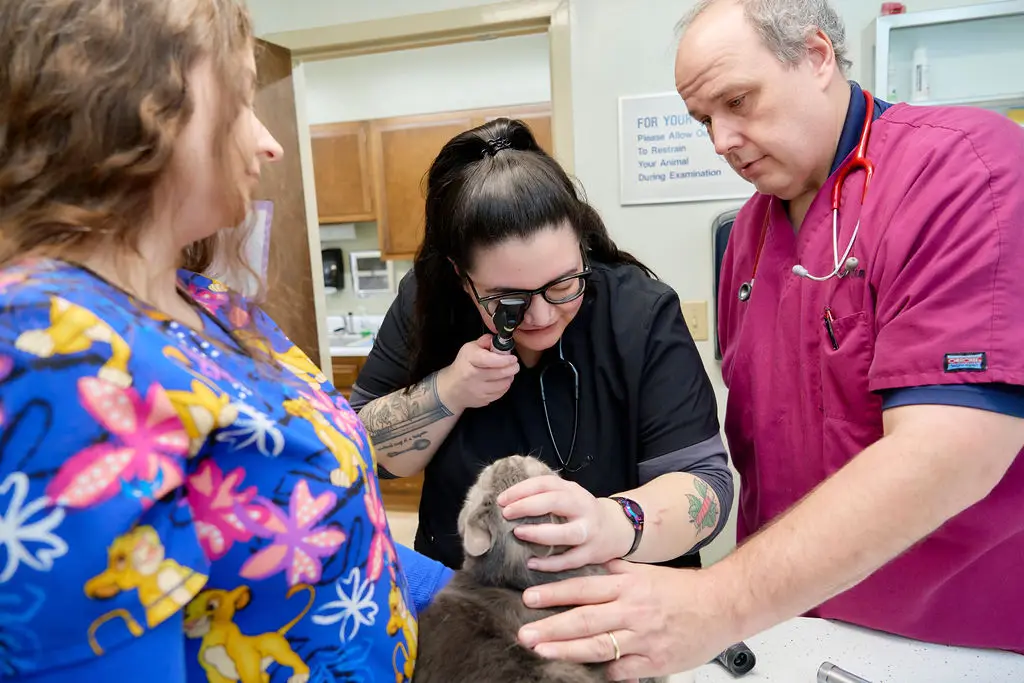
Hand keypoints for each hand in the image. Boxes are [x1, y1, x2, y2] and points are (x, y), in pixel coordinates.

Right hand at [436, 334, 518, 411]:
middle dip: (512, 368)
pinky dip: (504, 386)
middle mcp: (473, 376)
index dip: (504, 359)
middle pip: (499, 373)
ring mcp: (478, 390)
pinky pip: (500, 393)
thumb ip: (483, 342)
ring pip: (503, 384)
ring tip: (509, 372)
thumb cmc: (463, 365)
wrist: (451, 388)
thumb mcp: (468, 349)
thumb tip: (496, 340)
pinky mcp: (483, 400)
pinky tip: (502, 381)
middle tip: (515, 364)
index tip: (513, 358)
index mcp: (469, 360)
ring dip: (510, 377)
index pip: (489, 360)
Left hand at [497, 476, 632, 571]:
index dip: (521, 490)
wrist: (618, 529)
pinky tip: (532, 563)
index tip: (502, 500)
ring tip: (519, 533)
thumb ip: (546, 497)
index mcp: (573, 490)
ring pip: (566, 533)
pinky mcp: (592, 553)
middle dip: (527, 506)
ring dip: (540, 533)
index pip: (545, 483)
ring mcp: (589, 531)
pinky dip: (550, 563)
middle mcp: (583, 508)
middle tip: (506, 513)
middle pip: (555, 502)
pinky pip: (570, 560)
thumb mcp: (569, 496)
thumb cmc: (582, 512)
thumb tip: (507, 503)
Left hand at [516, 561, 738, 678]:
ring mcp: (643, 638)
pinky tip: (585, 673)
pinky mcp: (655, 661)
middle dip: (551, 627)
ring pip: (598, 646)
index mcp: (628, 587)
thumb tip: (588, 562)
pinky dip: (605, 671)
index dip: (555, 594)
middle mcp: (632, 611)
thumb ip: (615, 570)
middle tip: (524, 633)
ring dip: (566, 650)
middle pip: (584, 620)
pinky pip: (623, 669)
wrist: (722, 606)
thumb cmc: (682, 590)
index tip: (529, 598)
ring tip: (541, 651)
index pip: (583, 589)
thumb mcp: (645, 572)